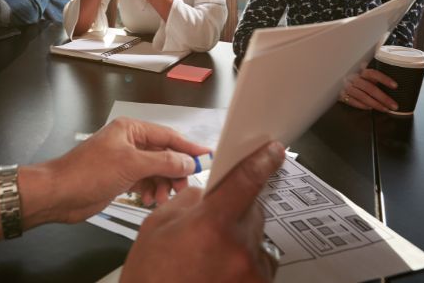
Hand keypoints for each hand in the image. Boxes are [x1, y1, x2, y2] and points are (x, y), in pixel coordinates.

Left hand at [37, 118, 209, 225]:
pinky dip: (151, 191)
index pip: (167, 136)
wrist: (59, 194)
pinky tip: (149, 200)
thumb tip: (187, 161)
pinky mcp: (120, 178)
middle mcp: (129, 143)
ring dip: (163, 184)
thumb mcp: (130, 164)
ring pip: (156, 171)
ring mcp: (124, 161)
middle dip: (174, 170)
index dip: (188, 147)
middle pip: (164, 154)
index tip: (206, 156)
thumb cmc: (86, 172)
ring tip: (162, 197)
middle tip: (183, 185)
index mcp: (130, 129)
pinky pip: (145, 183)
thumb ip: (162, 162)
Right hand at [122, 141, 285, 282]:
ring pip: (256, 237)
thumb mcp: (158, 225)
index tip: (272, 152)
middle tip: (212, 226)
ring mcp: (250, 273)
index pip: (247, 180)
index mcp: (212, 225)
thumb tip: (208, 191)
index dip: (262, 161)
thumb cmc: (151, 276)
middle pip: (252, 210)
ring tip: (212, 256)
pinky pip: (259, 262)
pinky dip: (244, 261)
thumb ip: (190, 200)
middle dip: (236, 210)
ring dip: (240, 238)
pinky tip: (220, 269)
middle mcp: (238, 249)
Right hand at [339, 67, 398, 111]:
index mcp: (359, 70)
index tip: (395, 86)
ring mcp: (346, 87)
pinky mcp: (341, 95)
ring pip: (362, 96)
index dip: (384, 79)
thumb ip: (373, 75)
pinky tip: (370, 108)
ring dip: (375, 104)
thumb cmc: (354, 78)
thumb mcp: (363, 73)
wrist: (335, 80)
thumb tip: (392, 80)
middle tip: (394, 105)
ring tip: (385, 109)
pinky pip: (352, 101)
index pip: (373, 73)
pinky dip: (361, 105)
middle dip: (383, 98)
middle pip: (369, 88)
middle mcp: (353, 78)